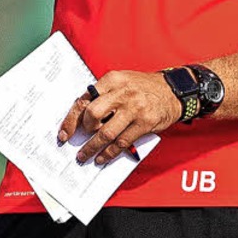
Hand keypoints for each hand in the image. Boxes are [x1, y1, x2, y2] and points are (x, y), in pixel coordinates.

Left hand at [57, 70, 181, 164]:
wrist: (173, 90)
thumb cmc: (143, 88)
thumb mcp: (122, 82)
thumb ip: (103, 95)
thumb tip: (81, 119)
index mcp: (112, 79)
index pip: (84, 100)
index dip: (71, 119)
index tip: (64, 134)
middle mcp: (123, 93)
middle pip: (93, 114)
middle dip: (84, 130)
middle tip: (81, 139)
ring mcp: (135, 108)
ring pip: (106, 133)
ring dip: (93, 148)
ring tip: (85, 156)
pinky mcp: (144, 123)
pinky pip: (122, 142)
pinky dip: (109, 153)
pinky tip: (103, 157)